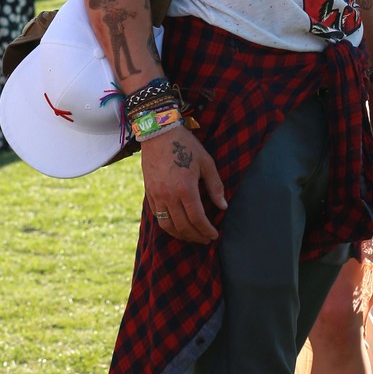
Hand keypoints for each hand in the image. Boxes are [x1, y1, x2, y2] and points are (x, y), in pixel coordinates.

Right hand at [141, 123, 227, 243]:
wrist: (159, 133)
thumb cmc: (186, 145)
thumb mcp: (206, 162)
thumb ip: (215, 186)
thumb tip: (223, 207)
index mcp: (185, 188)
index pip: (197, 219)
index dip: (207, 230)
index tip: (214, 235)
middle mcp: (169, 195)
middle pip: (183, 226)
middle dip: (196, 236)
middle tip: (206, 239)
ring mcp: (157, 195)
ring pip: (168, 225)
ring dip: (181, 235)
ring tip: (192, 237)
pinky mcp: (149, 193)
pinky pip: (157, 216)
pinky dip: (168, 226)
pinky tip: (177, 226)